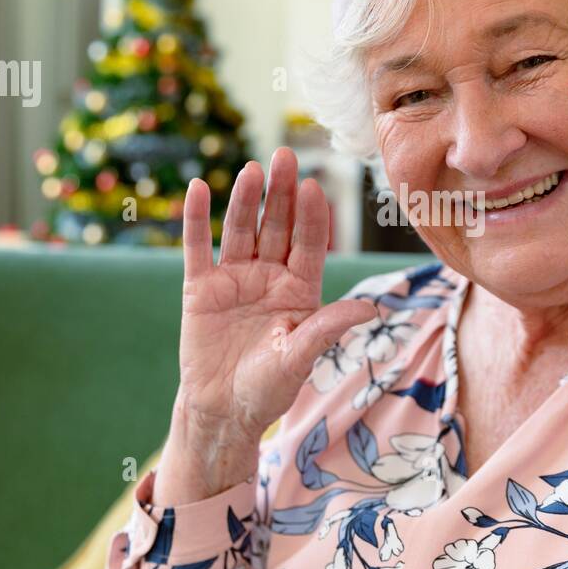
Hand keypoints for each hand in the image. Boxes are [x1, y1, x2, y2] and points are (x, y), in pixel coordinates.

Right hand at [153, 148, 376, 504]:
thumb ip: (328, 327)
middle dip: (282, 193)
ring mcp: (234, 278)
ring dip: (246, 200)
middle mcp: (269, 276)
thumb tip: (370, 307)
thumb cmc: (268, 389)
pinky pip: (198, 247)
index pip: (309, 244)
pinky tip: (200, 188)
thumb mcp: (301, 357)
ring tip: (252, 169)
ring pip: (241, 230)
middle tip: (286, 156)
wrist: (222, 412)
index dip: (312, 217)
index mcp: (300, 290)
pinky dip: (197, 219)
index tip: (316, 187)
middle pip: (277, 227)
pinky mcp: (201, 288)